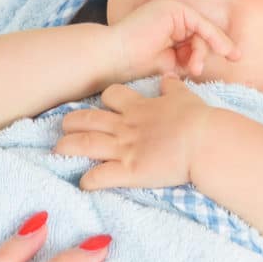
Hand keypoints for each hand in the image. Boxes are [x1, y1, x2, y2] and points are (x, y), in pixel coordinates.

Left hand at [54, 73, 211, 190]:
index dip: (104, 100)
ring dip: (68, 147)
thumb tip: (169, 77)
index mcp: (139, 107)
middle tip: (64, 127)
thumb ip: (173, 89)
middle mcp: (126, 126)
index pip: (112, 95)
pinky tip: (83, 184)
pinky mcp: (129, 171)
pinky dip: (88, 181)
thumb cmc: (199, 119)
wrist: (205, 141)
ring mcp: (124, 148)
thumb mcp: (185, 97)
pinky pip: (100, 176)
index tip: (101, 105)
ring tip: (57, 150)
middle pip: (88, 119)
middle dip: (72, 122)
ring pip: (85, 144)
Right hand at [109, 0, 239, 81]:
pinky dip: (214, 37)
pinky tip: (222, 50)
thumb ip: (185, 61)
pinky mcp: (174, 9)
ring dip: (202, 52)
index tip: (231, 61)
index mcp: (165, 29)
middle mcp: (169, 17)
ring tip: (194, 68)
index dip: (207, 53)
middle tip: (198, 71)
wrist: (113, 58)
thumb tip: (204, 66)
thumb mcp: (167, 65)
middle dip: (202, 54)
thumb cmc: (132, 66)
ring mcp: (171, 10)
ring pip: (202, 31)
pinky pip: (202, 24)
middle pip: (199, 35)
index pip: (193, 40)